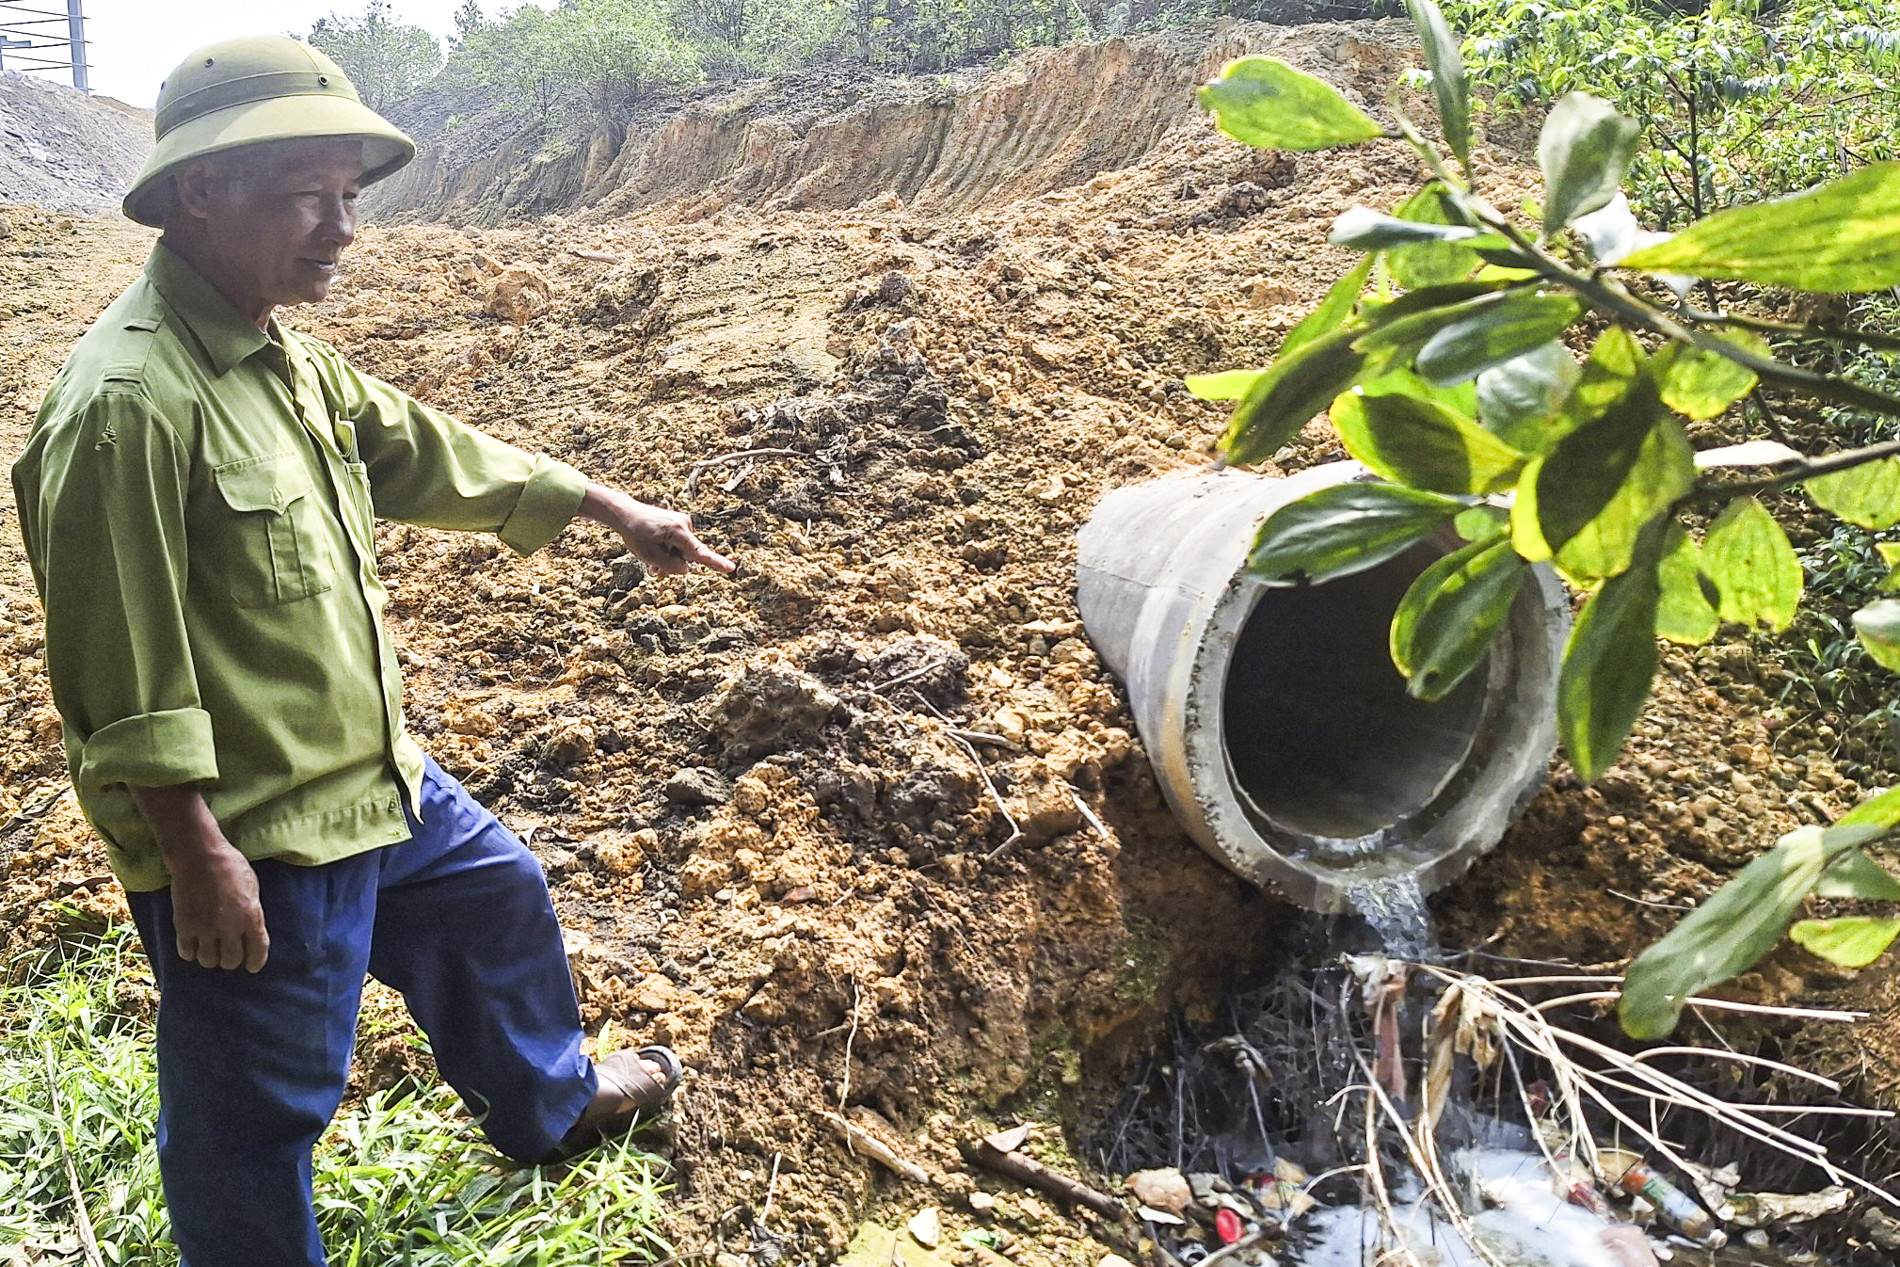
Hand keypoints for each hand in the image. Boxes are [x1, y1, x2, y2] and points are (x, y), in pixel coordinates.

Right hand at [129, 783, 269, 971]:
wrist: (199, 856)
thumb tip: (250, 932)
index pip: (258, 951)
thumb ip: (252, 913)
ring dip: (210, 957)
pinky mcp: (184, 926)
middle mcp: (229, 927)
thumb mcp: (253, 889)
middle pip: (231, 961)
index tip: (251, 967)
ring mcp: (205, 928)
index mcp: (251, 917)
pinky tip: (193, 944)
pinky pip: (187, 953)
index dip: (255, 962)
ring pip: (208, 961)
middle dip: (231, 959)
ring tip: (210, 947)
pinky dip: (190, 952)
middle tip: (228, 952)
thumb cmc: (230, 867)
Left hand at [580, 485, 734, 576]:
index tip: (731, 568)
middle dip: (674, 564)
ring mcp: (683, 523)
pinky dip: (670, 549)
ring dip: (670, 557)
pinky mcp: (679, 524)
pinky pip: (679, 544)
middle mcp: (685, 525)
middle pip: (688, 555)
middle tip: (654, 569)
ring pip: (683, 551)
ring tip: (651, 557)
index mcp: (678, 532)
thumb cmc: (635, 533)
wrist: (625, 512)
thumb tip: (685, 568)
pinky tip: (657, 548)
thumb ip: (670, 565)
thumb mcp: (649, 555)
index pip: (699, 553)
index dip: (716, 563)